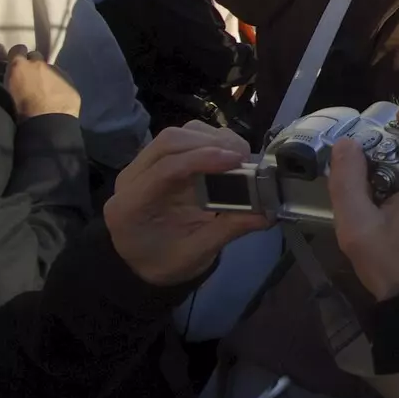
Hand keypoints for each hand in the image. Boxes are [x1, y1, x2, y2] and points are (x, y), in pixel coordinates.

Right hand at [0, 45, 79, 119]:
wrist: (48, 121)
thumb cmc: (20, 110)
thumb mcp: (8, 92)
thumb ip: (13, 77)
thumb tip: (15, 74)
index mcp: (20, 66)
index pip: (17, 49)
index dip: (18, 55)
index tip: (18, 62)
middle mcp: (39, 64)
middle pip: (36, 56)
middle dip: (33, 64)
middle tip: (31, 77)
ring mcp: (57, 70)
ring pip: (50, 68)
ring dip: (47, 75)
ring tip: (45, 89)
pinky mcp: (70, 80)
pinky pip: (62, 78)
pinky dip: (58, 84)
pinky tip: (57, 95)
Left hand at [105, 122, 268, 286]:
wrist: (140, 263)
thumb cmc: (163, 261)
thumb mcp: (194, 255)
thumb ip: (227, 230)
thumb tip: (266, 212)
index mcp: (132, 205)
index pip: (166, 166)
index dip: (204, 158)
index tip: (237, 161)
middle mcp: (132, 178)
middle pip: (170, 141)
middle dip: (211, 143)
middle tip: (242, 159)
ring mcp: (143, 165)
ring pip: (178, 134)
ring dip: (212, 139)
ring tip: (237, 157)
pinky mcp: (159, 160)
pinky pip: (185, 138)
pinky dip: (211, 141)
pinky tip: (226, 157)